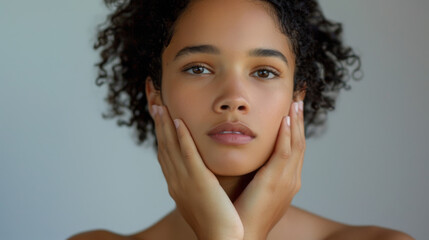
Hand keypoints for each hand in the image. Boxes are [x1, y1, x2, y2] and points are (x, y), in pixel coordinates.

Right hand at [151, 105, 243, 239]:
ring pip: (171, 147)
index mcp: (176, 183)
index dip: (161, 133)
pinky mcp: (199, 181)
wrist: (220, 238)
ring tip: (160, 105)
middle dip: (158, 123)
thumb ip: (198, 181)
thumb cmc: (216, 220)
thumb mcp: (201, 197)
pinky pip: (188, 155)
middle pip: (163, 146)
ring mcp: (185, 180)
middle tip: (154, 102)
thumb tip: (200, 170)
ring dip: (165, 125)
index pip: (165, 152)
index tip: (159, 115)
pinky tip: (179, 122)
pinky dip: (181, 138)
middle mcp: (175, 180)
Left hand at [234, 101, 305, 239]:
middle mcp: (292, 179)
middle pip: (299, 143)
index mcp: (287, 181)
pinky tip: (285, 119)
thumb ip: (257, 173)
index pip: (294, 148)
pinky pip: (285, 153)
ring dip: (295, 122)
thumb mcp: (255, 190)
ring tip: (294, 102)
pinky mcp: (275, 182)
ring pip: (296, 144)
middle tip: (298, 99)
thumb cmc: (243, 214)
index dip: (294, 128)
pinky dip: (287, 135)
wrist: (241, 236)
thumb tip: (250, 158)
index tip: (291, 110)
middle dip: (298, 120)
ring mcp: (286, 181)